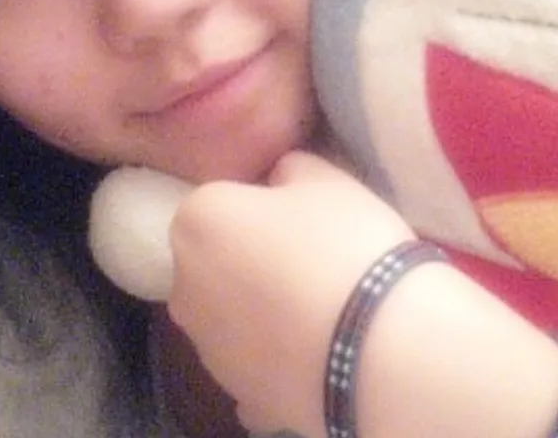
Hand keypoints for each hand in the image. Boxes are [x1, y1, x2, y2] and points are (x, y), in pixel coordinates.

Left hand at [166, 151, 414, 436]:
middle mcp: (183, 283)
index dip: (264, 203)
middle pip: (217, 256)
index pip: (223, 197)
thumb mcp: (327, 178)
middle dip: (251, 255)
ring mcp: (204, 344)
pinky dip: (275, 350)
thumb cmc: (344, 244)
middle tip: (311, 257)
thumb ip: (290, 168)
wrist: (374, 350)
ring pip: (230, 310)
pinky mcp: (234, 389)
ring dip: (260, 305)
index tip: (304, 214)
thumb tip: (277, 182)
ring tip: (320, 307)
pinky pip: (253, 355)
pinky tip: (316, 347)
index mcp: (197, 220)